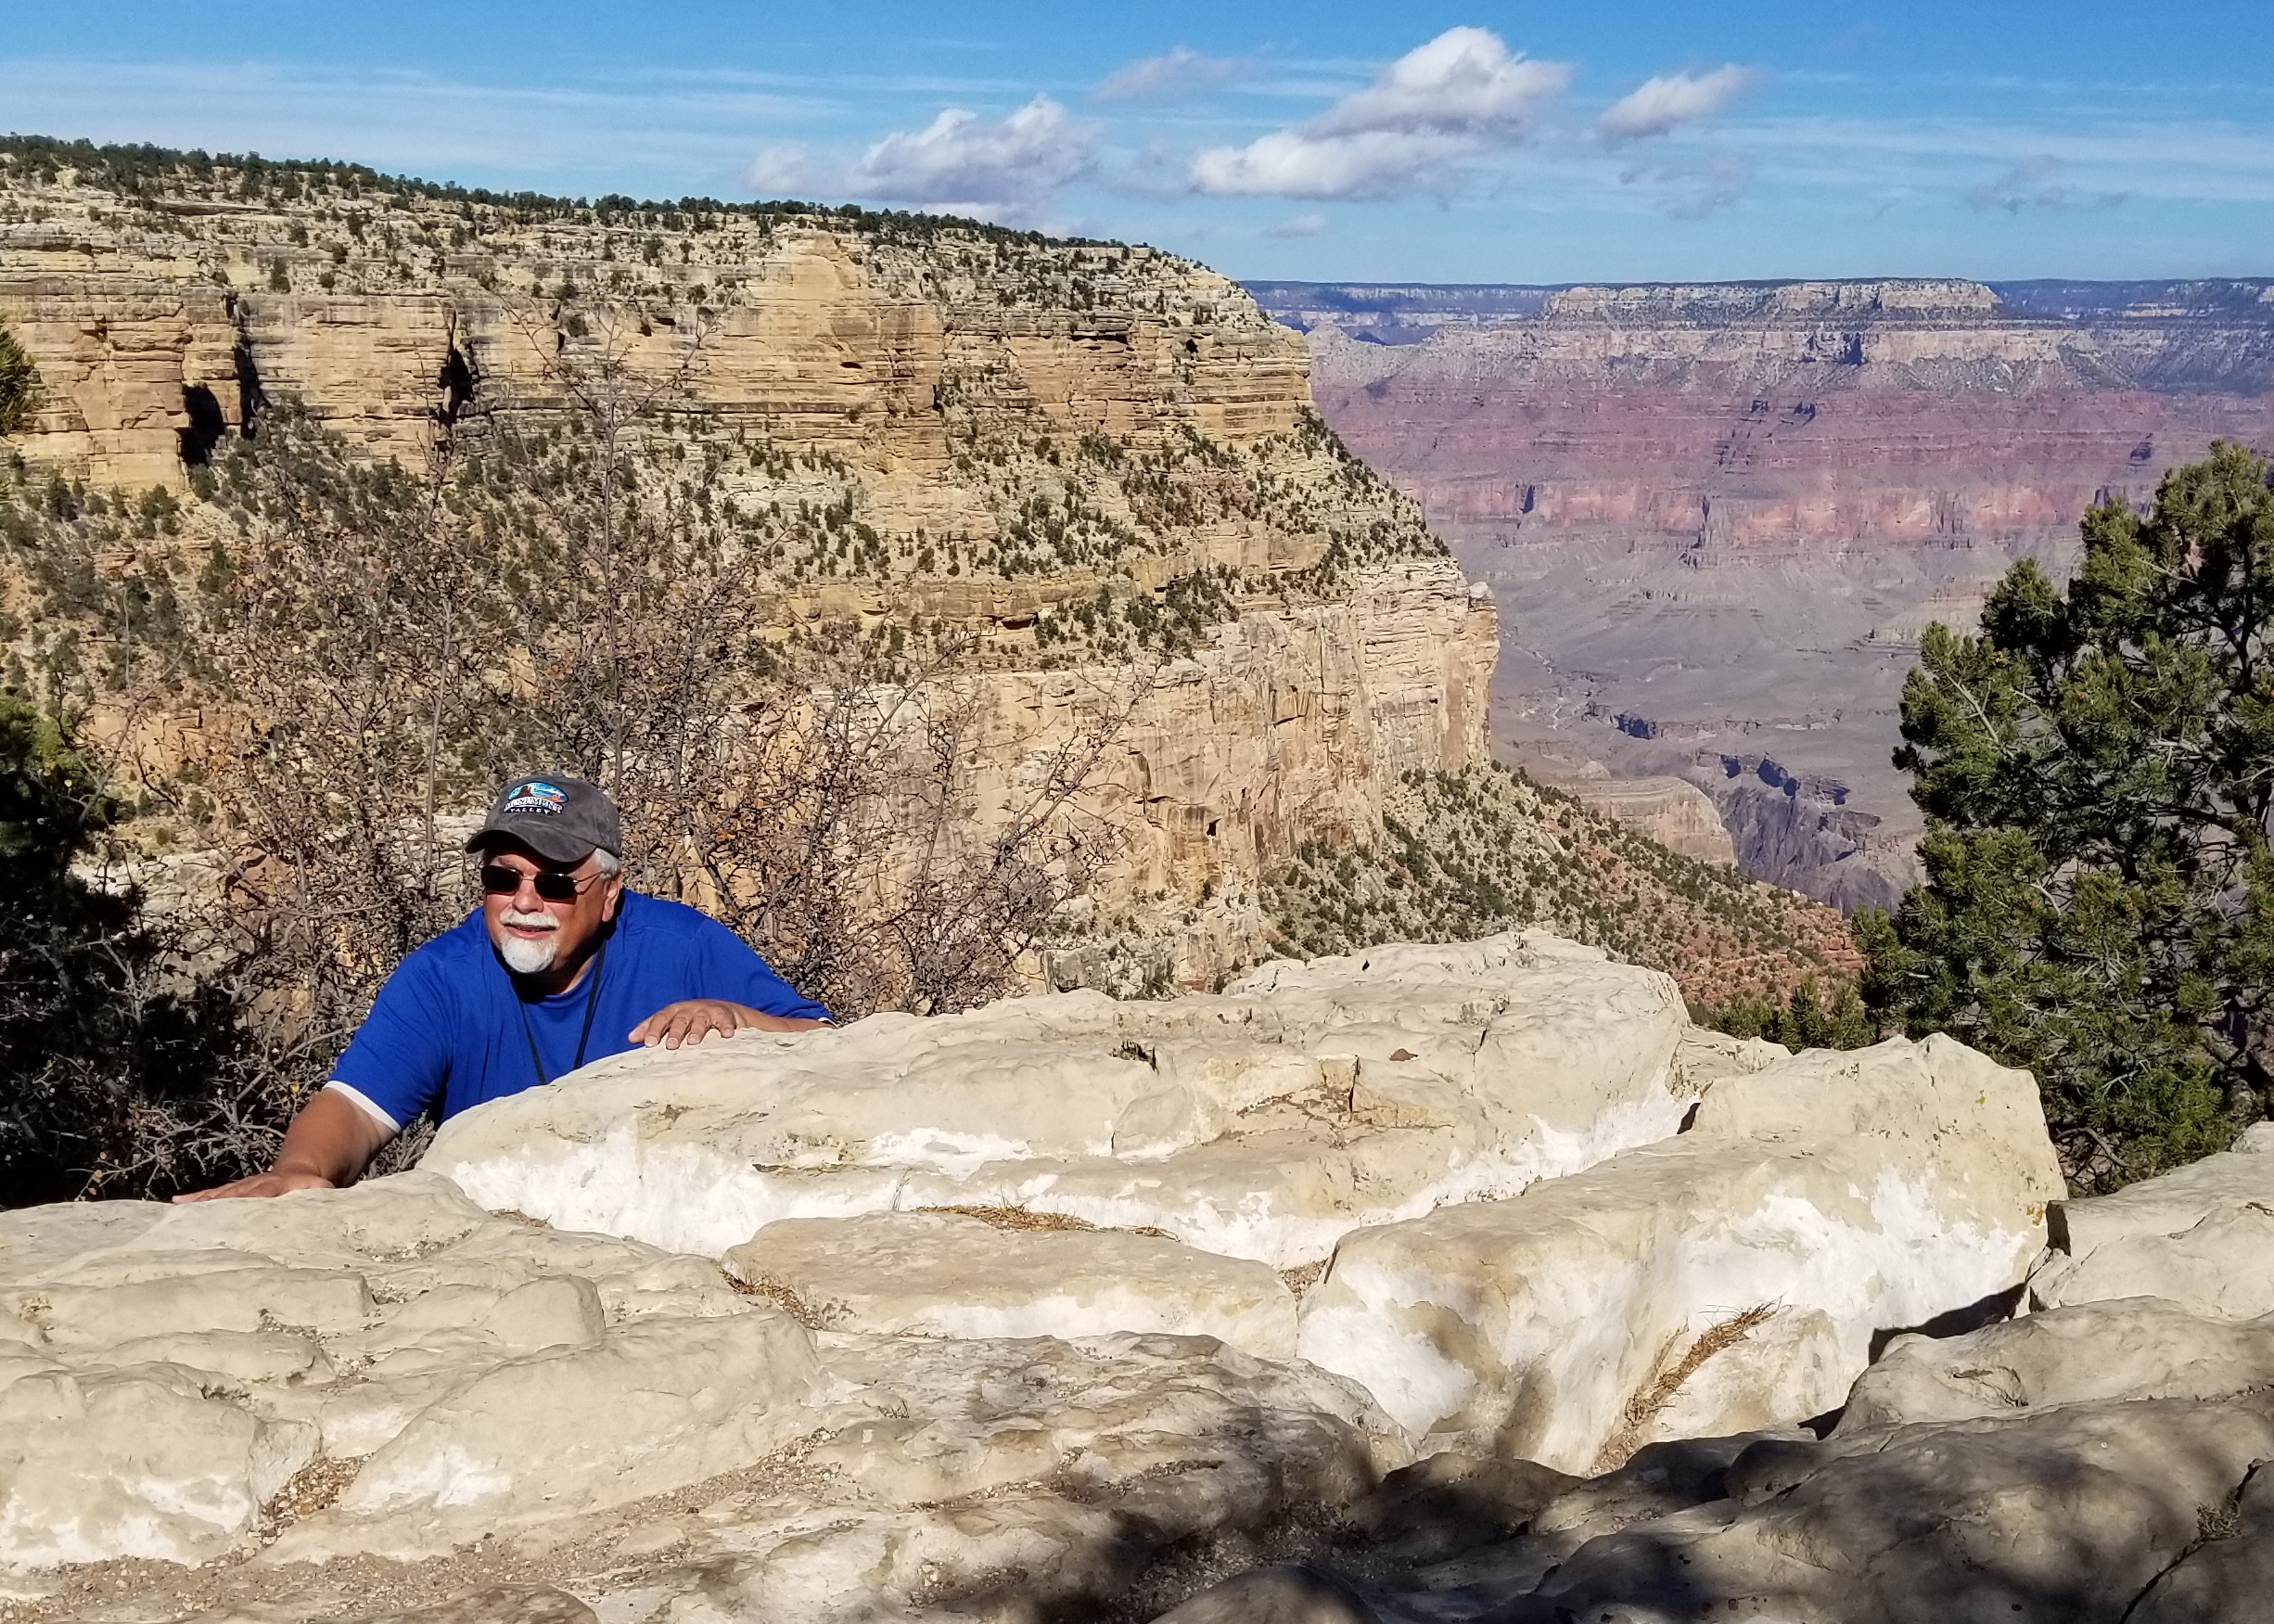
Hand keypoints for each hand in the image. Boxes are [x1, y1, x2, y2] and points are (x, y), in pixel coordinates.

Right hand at [172, 1168, 335, 1202]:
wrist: (299, 1171)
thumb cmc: (310, 1187)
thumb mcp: (320, 1188)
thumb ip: (320, 1192)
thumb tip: (323, 1195)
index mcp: (274, 1186)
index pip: (260, 1194)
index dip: (250, 1200)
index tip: (237, 1209)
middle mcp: (253, 1186)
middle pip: (232, 1195)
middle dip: (215, 1205)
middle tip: (194, 1218)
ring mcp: (241, 1188)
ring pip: (218, 1195)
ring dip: (200, 1203)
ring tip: (178, 1211)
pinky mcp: (233, 1191)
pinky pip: (211, 1195)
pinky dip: (194, 1199)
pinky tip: (175, 1203)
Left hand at [631, 999, 752, 1049]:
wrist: (721, 1010)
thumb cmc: (691, 1019)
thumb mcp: (671, 1021)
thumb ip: (652, 1028)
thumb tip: (630, 1038)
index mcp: (674, 1011)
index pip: (661, 1018)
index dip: (654, 1029)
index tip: (648, 1043)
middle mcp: (689, 1009)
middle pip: (680, 1019)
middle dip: (675, 1032)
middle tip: (671, 1046)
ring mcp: (707, 1011)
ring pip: (700, 1020)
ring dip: (697, 1031)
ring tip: (693, 1042)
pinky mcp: (724, 1015)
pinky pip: (724, 1021)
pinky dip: (726, 1027)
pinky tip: (727, 1035)